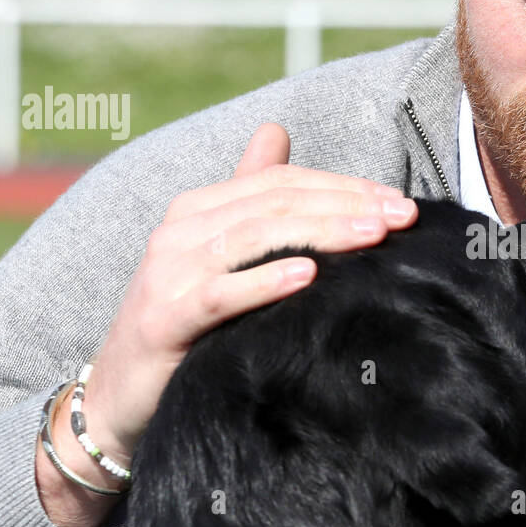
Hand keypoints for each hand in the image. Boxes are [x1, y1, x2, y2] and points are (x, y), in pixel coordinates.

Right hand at [68, 123, 416, 484]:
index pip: (280, 182)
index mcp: (198, 210)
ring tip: (372, 236)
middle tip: (401, 217)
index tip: (399, 203)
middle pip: (274, 203)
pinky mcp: (164, 319)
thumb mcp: (219, 253)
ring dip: (320, 233)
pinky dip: (265, 281)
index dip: (342, 185)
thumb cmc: (187, 324)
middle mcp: (180, 232)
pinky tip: (308, 276)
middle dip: (345, 205)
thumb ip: (249, 194)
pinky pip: (220, 294)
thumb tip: (276, 130)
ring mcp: (168, 274)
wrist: (124, 396)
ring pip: (254, 238)